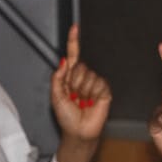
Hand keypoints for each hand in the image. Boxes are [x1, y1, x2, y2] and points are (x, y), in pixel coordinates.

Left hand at [50, 26, 109, 161]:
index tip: (75, 28)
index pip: (73, 55)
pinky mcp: (105, 90)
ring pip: (89, 75)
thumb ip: (58, 77)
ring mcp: (94, 84)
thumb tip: (64, 61)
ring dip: (83, 90)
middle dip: (74, 82)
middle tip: (74, 96)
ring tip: (83, 101)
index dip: (74, 41)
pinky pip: (98, 83)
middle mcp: (83, 78)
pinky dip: (93, 93)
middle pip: (80, 66)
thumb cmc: (66, 117)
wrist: (79, 132)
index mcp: (70, 77)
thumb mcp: (56, 97)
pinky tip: (92, 102)